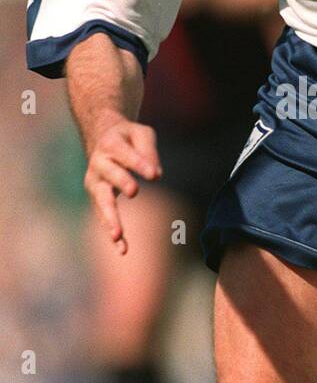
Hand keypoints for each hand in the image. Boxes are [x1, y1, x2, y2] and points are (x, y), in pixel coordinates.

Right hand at [83, 117, 161, 253]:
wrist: (102, 137)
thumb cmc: (128, 137)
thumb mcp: (142, 133)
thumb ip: (148, 151)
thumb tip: (156, 174)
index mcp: (111, 144)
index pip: (125, 155)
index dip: (139, 163)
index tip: (155, 174)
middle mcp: (99, 164)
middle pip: (110, 175)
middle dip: (121, 182)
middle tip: (133, 191)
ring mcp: (95, 182)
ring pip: (102, 201)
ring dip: (110, 218)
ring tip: (117, 235)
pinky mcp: (97, 197)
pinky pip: (104, 216)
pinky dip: (112, 232)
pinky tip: (122, 249)